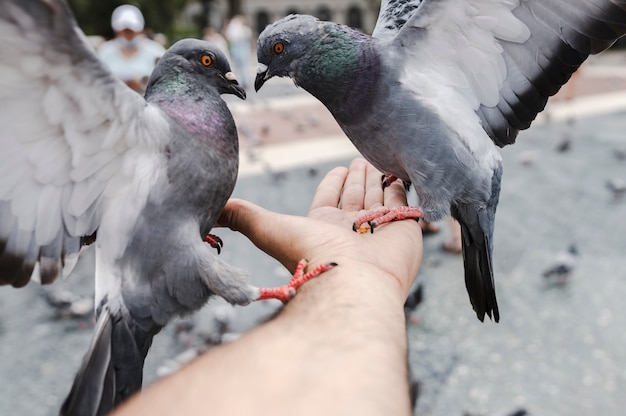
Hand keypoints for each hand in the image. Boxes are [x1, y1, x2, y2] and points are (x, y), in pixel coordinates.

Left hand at [219, 158, 422, 300]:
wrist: (353, 282)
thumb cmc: (309, 256)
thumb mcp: (268, 228)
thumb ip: (242, 216)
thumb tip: (209, 210)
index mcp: (323, 227)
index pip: (329, 199)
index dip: (333, 183)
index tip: (339, 169)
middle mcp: (352, 229)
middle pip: (355, 196)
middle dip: (357, 178)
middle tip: (360, 160)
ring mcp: (379, 229)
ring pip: (377, 197)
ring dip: (376, 180)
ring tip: (378, 162)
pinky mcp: (405, 228)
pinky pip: (402, 201)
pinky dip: (399, 188)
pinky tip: (398, 175)